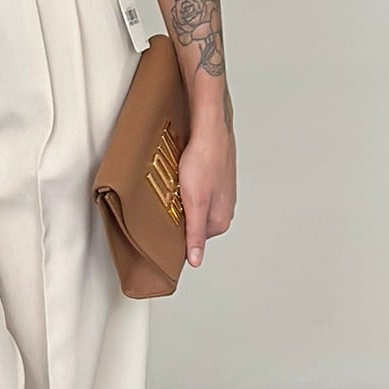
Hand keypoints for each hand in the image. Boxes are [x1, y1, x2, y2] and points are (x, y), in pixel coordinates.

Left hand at [177, 110, 235, 267]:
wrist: (209, 128)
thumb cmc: (203, 161)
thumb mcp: (195, 203)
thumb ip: (195, 234)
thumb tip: (196, 260)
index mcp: (220, 222)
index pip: (190, 239)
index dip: (174, 230)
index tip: (165, 220)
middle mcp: (224, 210)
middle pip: (191, 222)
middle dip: (178, 212)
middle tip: (170, 197)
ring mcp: (220, 194)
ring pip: (192, 204)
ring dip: (181, 197)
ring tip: (177, 183)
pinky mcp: (214, 179)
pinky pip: (195, 189)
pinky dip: (186, 185)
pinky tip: (181, 175)